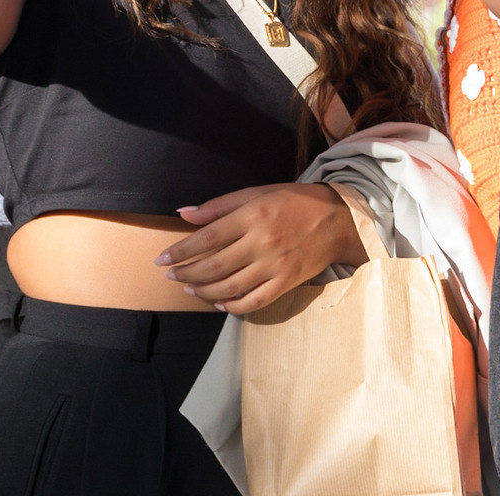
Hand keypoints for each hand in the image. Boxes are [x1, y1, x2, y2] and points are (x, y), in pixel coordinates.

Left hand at [153, 183, 364, 314]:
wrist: (337, 220)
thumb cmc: (293, 201)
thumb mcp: (255, 193)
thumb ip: (218, 206)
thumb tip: (184, 214)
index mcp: (251, 217)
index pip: (206, 238)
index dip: (180, 251)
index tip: (161, 259)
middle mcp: (261, 243)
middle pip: (214, 266)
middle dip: (186, 274)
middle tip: (170, 276)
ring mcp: (274, 266)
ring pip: (230, 287)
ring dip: (204, 291)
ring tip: (189, 289)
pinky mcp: (286, 284)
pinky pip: (254, 302)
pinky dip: (233, 306)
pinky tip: (218, 303)